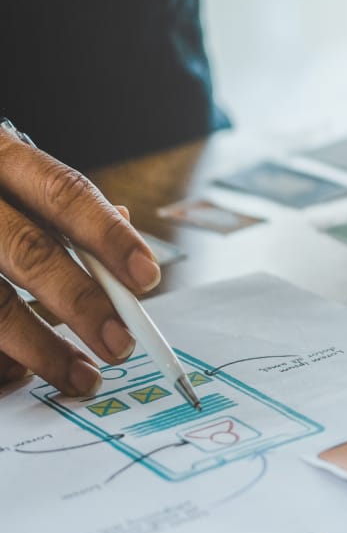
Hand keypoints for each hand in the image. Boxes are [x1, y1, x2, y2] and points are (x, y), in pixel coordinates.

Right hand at [0, 133, 159, 392]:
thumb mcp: (16, 178)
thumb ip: (63, 206)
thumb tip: (123, 224)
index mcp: (0, 156)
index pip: (64, 192)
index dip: (108, 235)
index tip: (146, 277)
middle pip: (28, 251)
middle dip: (81, 303)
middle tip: (120, 343)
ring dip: (42, 348)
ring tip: (82, 376)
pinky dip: (1, 358)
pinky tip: (18, 371)